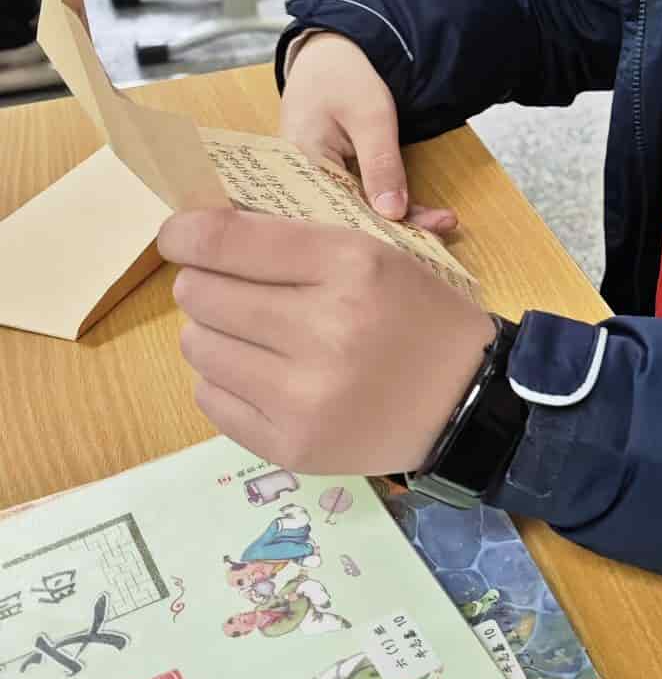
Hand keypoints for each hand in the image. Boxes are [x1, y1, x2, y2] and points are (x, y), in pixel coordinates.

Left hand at [159, 208, 497, 474]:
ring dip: (212, 333)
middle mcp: (325, 329)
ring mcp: (305, 395)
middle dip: (205, 283)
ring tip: (250, 336)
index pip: (226, 241)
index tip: (179, 236)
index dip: (185, 234)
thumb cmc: (416, 315)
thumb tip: (198, 233)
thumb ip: (294, 239)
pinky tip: (260, 374)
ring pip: (198, 346)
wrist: (465, 402)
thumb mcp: (376, 252)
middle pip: (201, 293)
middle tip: (230, 290)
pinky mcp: (291, 445)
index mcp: (350, 266)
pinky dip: (223, 380)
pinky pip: (210, 398)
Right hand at [280, 32, 455, 235]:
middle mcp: (301, 181)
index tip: (423, 239)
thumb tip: (393, 214)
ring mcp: (315, 182)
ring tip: (442, 223)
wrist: (332, 54)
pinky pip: (359, 199)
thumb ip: (380, 163)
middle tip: (443, 230)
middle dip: (396, 230)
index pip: (340, 214)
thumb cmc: (344, 76)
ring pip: (357, 211)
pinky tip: (421, 214)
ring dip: (399, 221)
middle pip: (348, 218)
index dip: (382, 231)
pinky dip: (390, 204)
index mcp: (300, 167)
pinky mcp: (331, 178)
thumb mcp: (370, 116)